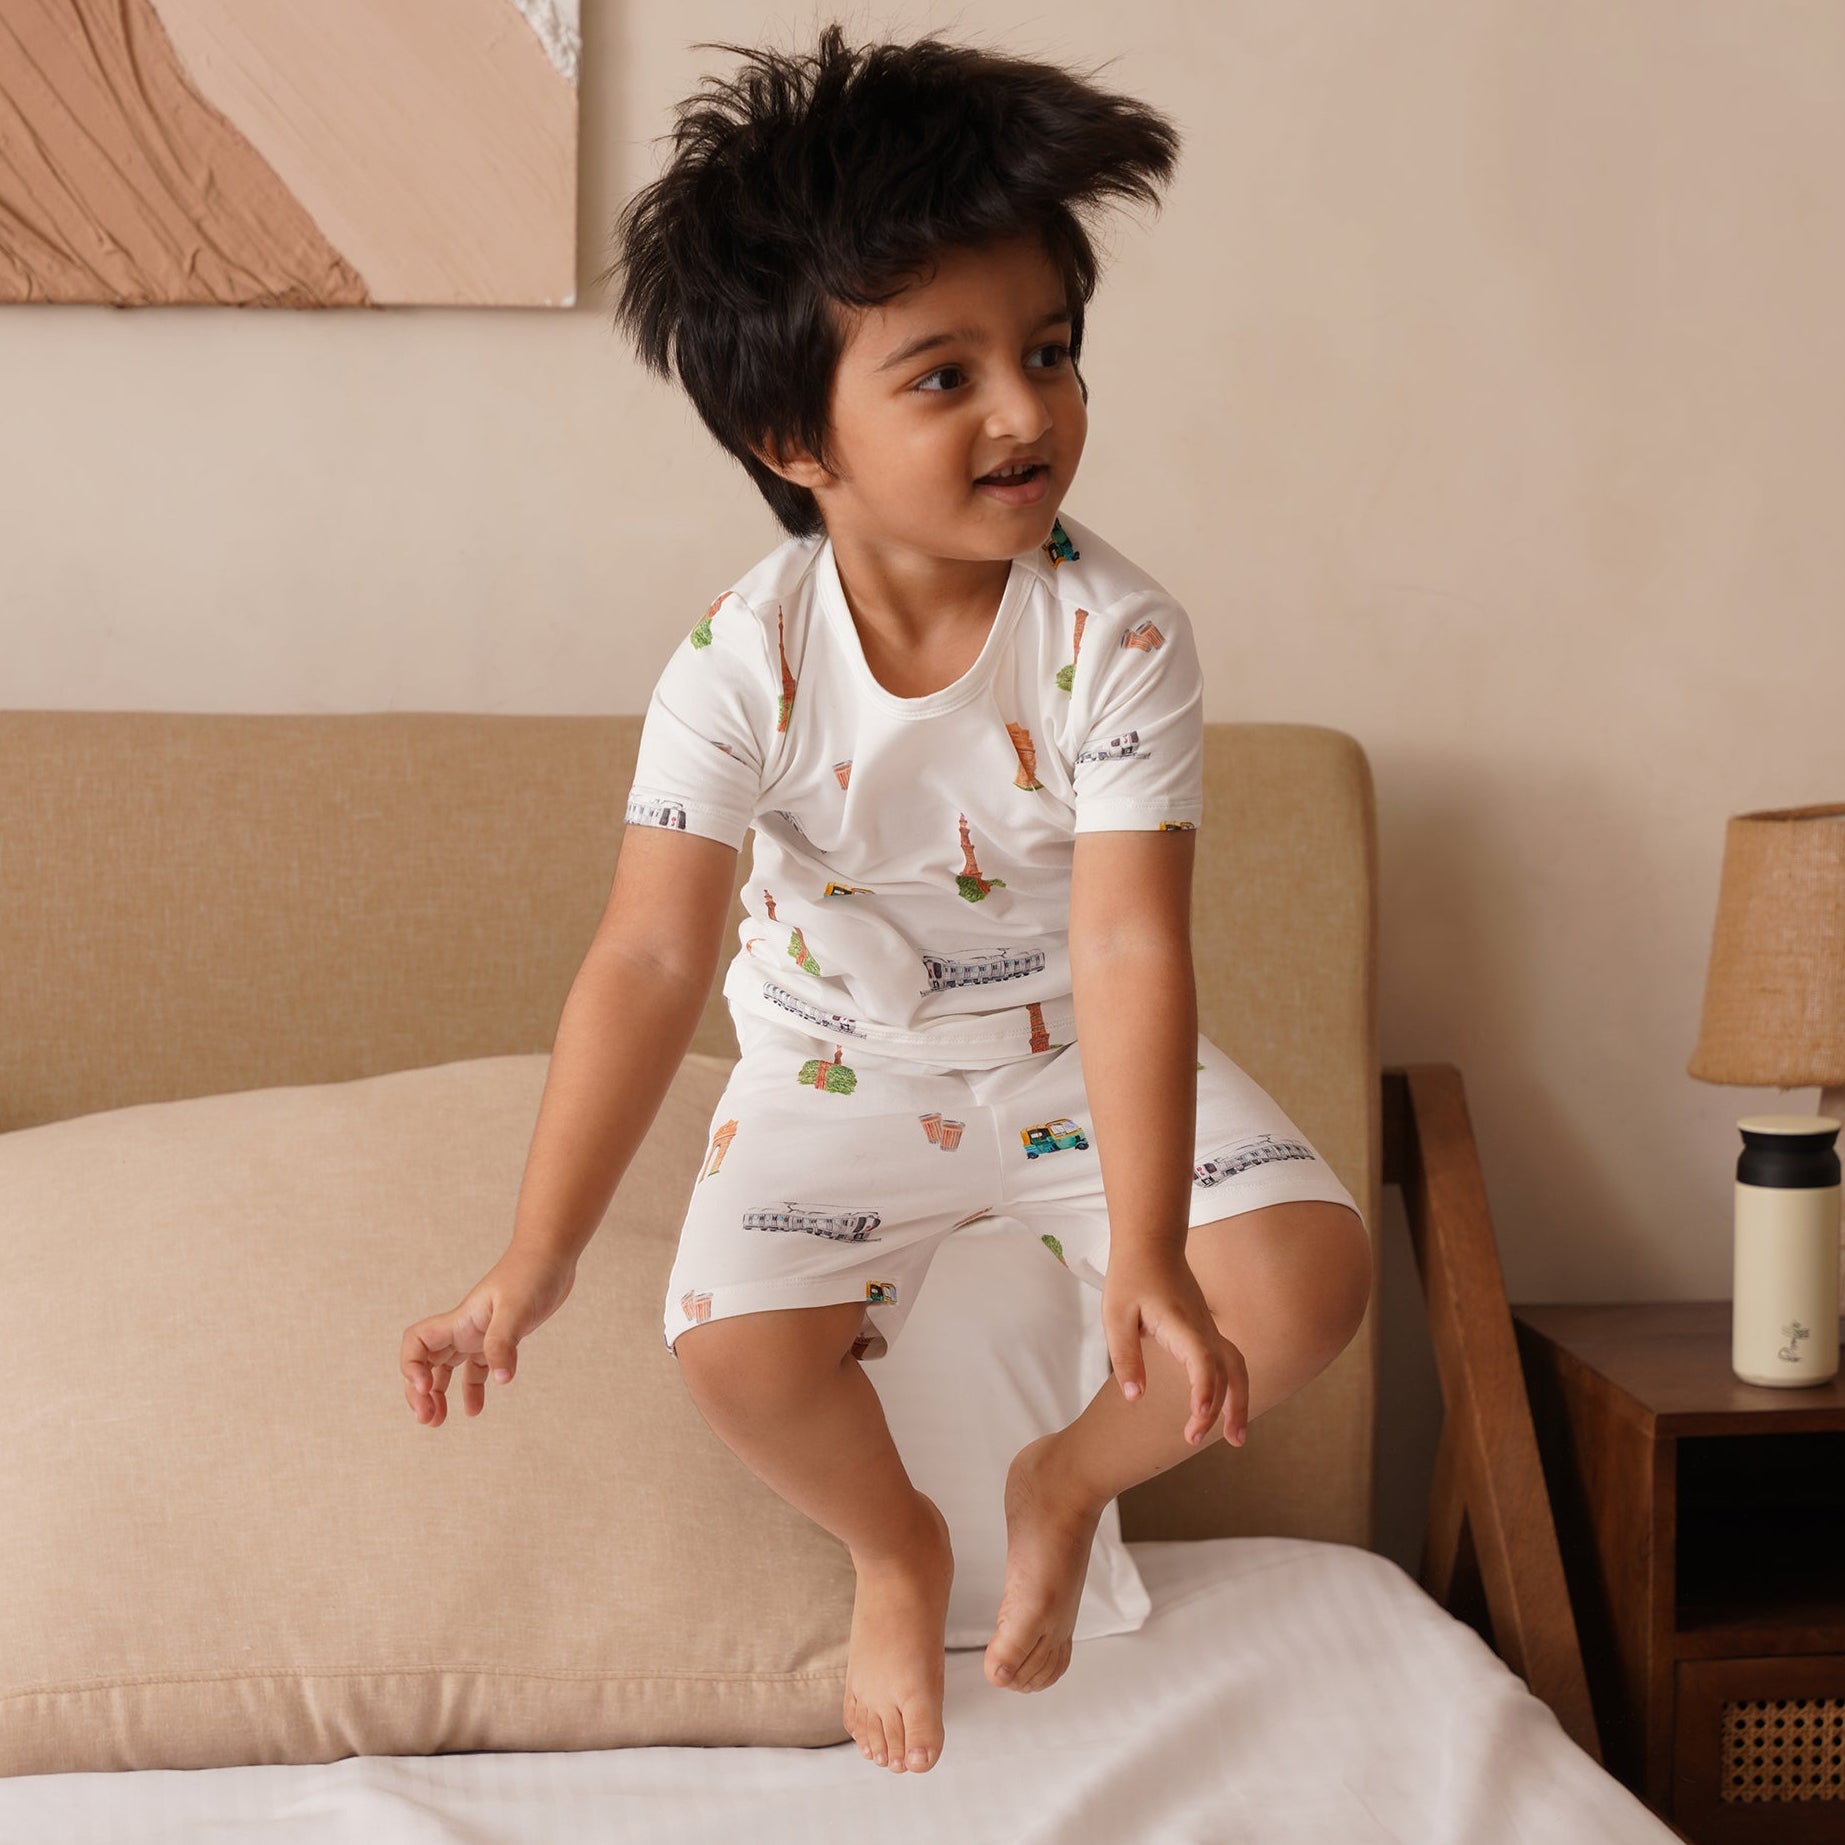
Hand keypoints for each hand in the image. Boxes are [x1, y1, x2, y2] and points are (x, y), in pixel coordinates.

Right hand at [400, 1247, 577, 1426]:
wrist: (552, 1255)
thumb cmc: (532, 1273)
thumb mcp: (517, 1309)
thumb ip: (504, 1343)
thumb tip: (501, 1379)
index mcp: (460, 1321)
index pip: (416, 1344)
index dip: (411, 1368)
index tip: (426, 1388)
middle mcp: (463, 1329)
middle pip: (425, 1363)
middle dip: (419, 1392)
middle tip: (428, 1419)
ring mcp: (479, 1334)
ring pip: (446, 1369)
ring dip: (438, 1394)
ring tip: (438, 1421)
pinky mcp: (499, 1338)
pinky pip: (476, 1369)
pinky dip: (472, 1389)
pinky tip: (475, 1410)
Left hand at [1102, 1250, 1248, 1446]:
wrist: (1151, 1244)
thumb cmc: (1131, 1278)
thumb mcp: (1115, 1316)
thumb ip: (1125, 1356)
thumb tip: (1135, 1397)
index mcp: (1181, 1325)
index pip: (1202, 1362)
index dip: (1204, 1392)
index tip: (1197, 1419)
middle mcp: (1203, 1329)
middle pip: (1230, 1371)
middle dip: (1230, 1409)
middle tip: (1220, 1442)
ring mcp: (1208, 1329)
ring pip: (1236, 1367)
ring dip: (1240, 1401)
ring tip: (1236, 1437)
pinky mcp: (1205, 1331)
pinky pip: (1228, 1362)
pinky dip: (1232, 1387)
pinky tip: (1223, 1408)